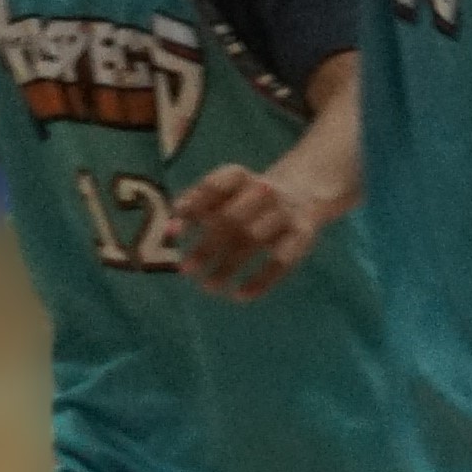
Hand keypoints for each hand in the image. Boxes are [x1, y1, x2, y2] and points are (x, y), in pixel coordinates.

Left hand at [175, 160, 332, 297]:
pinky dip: (260, 280)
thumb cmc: (245, 199)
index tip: (174, 232)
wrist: (303, 194)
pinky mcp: (302, 235)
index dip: (193, 207)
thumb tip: (168, 230)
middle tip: (186, 269)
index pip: (213, 187)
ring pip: (253, 241)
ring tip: (208, 286)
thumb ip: (193, 208)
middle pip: (231, 219)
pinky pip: (281, 260)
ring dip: (228, 266)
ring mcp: (285, 212)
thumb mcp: (222, 194)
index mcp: (239, 176)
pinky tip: (239, 295)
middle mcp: (264, 190)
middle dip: (207, 246)